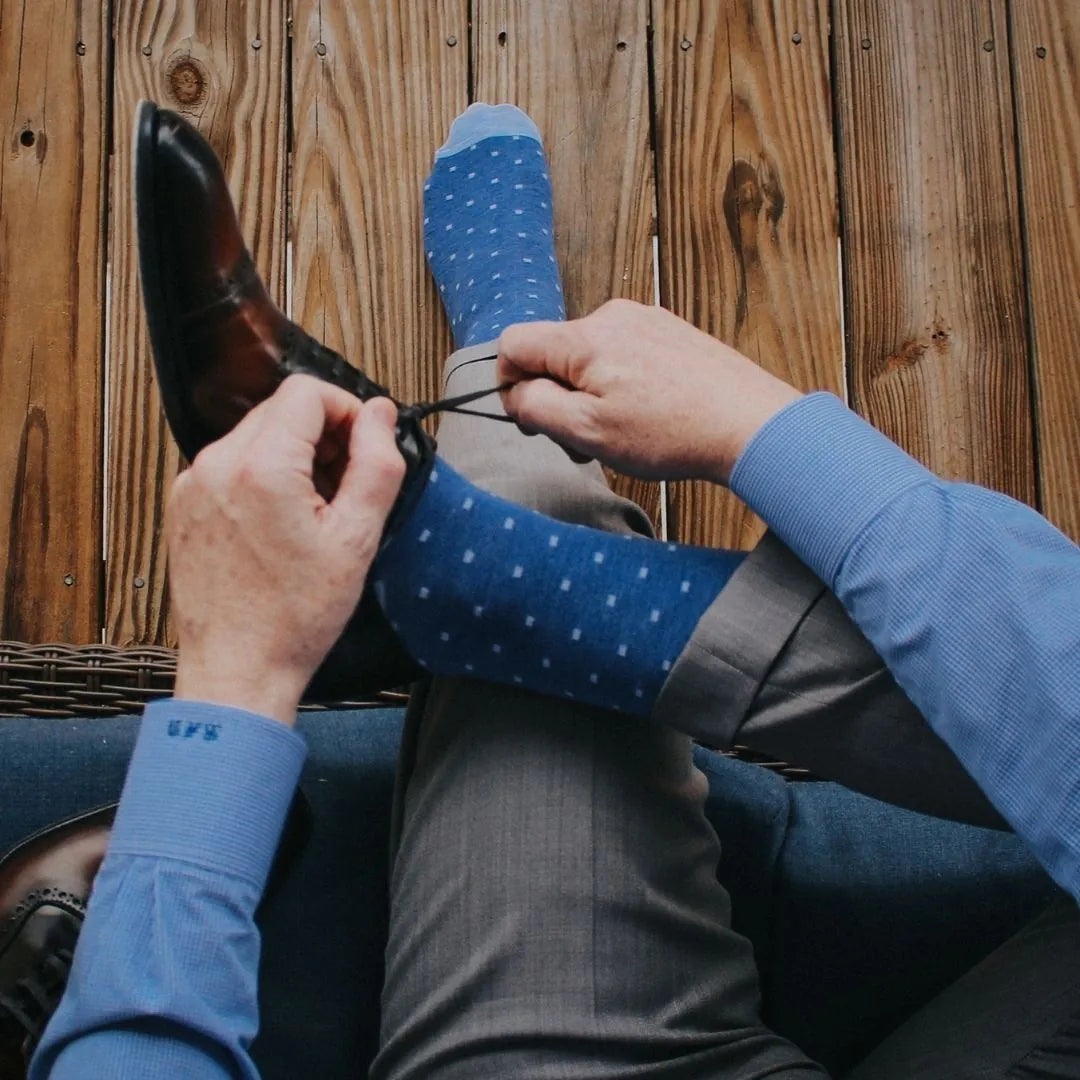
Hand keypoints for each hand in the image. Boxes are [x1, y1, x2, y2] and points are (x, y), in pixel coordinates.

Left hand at [167, 376, 404, 724]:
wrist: (238, 669)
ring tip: (317, 512)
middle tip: (347, 485)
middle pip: (280, 411)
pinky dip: (264, 478)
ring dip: (294, 457)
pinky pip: (232, 465)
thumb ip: (377, 465)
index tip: (365, 448)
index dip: (347, 412)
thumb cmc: (295, 617)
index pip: (307, 393)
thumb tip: (381, 415)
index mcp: (260, 468)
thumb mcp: (357, 539)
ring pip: (256, 436)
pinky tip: (283, 524)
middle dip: (323, 436)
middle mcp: (216, 466)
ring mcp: (193, 485)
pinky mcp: (184, 506)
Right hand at [497, 299, 801, 483]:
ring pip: (590, 356)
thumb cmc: (672, 433)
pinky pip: (625, 354)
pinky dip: (622, 385)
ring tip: (622, 433)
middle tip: (583, 441)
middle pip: (554, 352)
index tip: (531, 418)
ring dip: (591, 395)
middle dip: (557, 396)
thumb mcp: (588, 431)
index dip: (509, 384)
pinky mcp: (671, 333)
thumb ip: (536, 407)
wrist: (751, 426)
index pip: (514, 341)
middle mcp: (613, 316)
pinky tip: (649, 417)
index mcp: (585, 337)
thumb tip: (515, 392)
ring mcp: (646, 321)